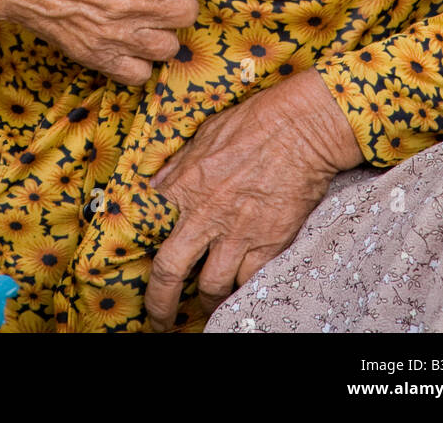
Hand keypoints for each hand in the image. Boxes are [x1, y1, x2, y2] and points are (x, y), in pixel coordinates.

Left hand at [144, 67, 362, 330]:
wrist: (301, 128)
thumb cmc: (253, 122)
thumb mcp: (204, 135)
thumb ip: (178, 166)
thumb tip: (157, 185)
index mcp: (184, 185)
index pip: (149, 230)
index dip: (142, 251)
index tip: (142, 267)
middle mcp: (205, 216)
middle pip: (171, 273)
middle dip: (161, 304)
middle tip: (160, 321)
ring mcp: (237, 234)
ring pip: (212, 287)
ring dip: (207, 300)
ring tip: (207, 304)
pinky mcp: (269, 243)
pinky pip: (249, 282)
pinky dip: (243, 289)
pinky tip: (241, 289)